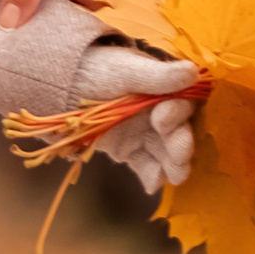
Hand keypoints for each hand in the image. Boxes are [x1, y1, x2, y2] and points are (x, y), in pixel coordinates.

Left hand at [78, 48, 199, 198]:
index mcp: (162, 90)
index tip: (162, 116)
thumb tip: (193, 72)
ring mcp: (143, 134)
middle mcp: (158, 113)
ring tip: (172, 176)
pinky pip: (146, 167)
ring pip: (166, 154)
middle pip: (178, 134)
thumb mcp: (126, 70)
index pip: (182, 104)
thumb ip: (158, 76)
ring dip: (172, 165)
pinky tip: (151, 184)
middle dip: (181, 145)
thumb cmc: (95, 69)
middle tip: (180, 153)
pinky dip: (151, 176)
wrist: (61, 86)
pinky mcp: (128, 151)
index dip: (178, 113)